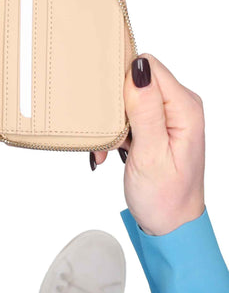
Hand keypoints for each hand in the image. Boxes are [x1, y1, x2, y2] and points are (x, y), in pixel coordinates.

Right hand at [92, 55, 204, 235]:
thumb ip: (146, 110)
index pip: (149, 68)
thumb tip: (139, 71)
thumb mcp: (151, 154)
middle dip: (113, 106)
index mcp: (185, 108)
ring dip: (112, 123)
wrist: (170, 224)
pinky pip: (128, 115)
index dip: (123, 83)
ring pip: (127, 99)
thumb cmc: (166, 197)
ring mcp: (167, 116)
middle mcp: (179, 106)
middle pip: (136, 81)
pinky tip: (112, 151)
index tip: (110, 111)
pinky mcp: (155, 126)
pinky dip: (115, 132)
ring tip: (110, 148)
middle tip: (108, 136)